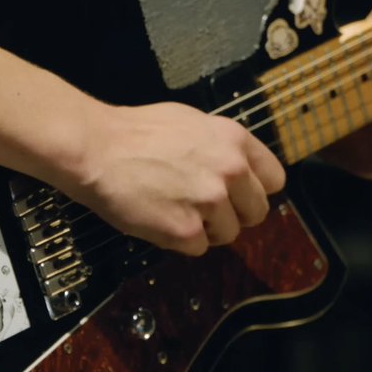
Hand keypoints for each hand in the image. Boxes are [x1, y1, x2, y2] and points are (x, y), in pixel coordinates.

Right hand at [61, 101, 285, 255]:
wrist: (96, 148)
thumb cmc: (136, 132)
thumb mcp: (191, 122)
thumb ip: (220, 146)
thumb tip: (235, 168)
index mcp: (234, 141)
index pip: (275, 180)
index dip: (254, 189)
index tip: (238, 194)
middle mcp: (231, 171)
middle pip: (257, 212)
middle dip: (233, 213)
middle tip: (202, 207)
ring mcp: (210, 202)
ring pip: (228, 234)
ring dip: (205, 229)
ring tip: (173, 210)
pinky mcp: (186, 231)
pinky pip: (199, 249)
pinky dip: (179, 241)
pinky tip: (159, 219)